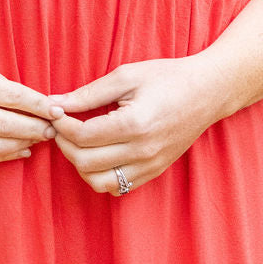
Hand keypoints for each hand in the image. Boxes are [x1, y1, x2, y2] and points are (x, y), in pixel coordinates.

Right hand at [0, 44, 57, 164]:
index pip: (10, 96)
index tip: (58, 109)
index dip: (37, 105)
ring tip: (39, 139)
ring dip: (22, 144)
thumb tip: (32, 102)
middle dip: (35, 128)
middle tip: (54, 128)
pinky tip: (18, 150)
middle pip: (4, 125)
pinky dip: (1, 156)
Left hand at [47, 56, 221, 196]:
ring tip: (78, 142)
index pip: (82, 136)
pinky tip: (98, 153)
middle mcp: (143, 151)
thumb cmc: (167, 78)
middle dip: (65, 144)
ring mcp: (150, 165)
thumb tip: (54, 103)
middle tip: (62, 126)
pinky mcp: (155, 171)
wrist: (208, 92)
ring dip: (80, 165)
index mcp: (134, 124)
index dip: (61, 125)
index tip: (56, 111)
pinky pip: (118, 187)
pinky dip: (100, 175)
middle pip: (85, 162)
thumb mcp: (126, 76)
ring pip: (99, 182)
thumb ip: (88, 93)